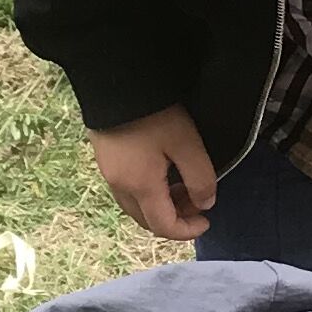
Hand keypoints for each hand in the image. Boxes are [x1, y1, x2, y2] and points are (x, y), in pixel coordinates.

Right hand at [88, 109, 217, 241]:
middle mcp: (120, 185)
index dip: (187, 231)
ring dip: (160, 206)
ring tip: (182, 187)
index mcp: (140, 186)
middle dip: (174, 219)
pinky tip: (161, 173)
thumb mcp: (186, 144)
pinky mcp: (104, 158)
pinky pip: (126, 190)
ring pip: (135, 206)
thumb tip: (205, 204)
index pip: (163, 227)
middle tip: (196, 203)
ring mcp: (108, 172)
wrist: (114, 80)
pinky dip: (147, 193)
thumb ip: (200, 178)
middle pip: (146, 220)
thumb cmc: (153, 112)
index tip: (207, 221)